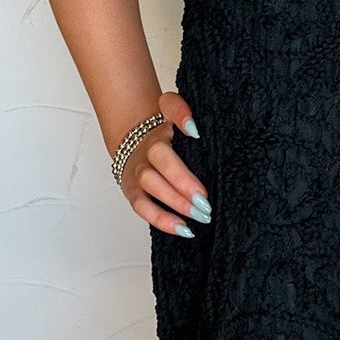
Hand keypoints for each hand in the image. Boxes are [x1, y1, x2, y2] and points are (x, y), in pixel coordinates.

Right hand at [118, 90, 210, 237]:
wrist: (134, 139)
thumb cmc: (163, 130)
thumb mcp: (171, 111)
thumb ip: (181, 111)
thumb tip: (193, 128)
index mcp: (157, 131)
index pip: (165, 129)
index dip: (180, 127)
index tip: (196, 135)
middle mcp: (145, 152)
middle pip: (159, 164)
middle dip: (182, 183)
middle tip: (206, 200)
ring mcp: (137, 173)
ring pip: (151, 188)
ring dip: (175, 204)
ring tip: (200, 216)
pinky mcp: (133, 192)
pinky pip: (143, 208)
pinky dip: (162, 220)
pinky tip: (184, 229)